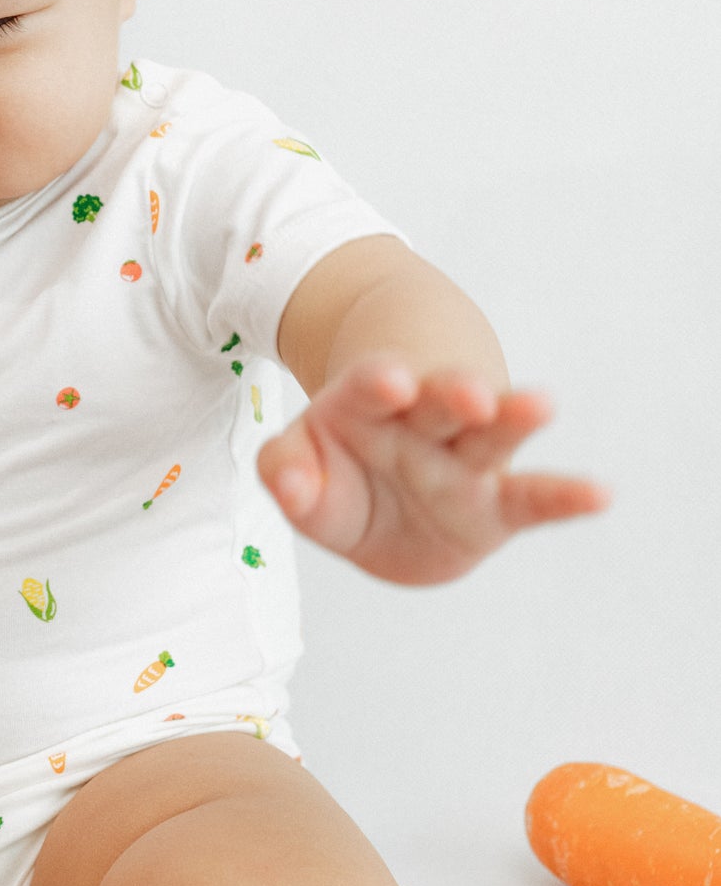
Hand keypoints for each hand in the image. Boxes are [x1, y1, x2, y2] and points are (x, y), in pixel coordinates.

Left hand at [256, 356, 610, 583]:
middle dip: (452, 392)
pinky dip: (565, 498)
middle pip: (438, 400)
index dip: (377, 383)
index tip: (390, 380)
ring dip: (513, 419)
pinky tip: (600, 494)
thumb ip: (285, 470)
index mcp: (364, 405)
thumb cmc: (337, 473)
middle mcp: (421, 424)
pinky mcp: (495, 506)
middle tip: (470, 390)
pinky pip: (532, 500)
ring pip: (491, 435)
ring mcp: (463, 461)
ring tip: (540, 404)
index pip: (368, 387)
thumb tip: (288, 484)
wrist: (383, 500)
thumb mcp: (297, 468)